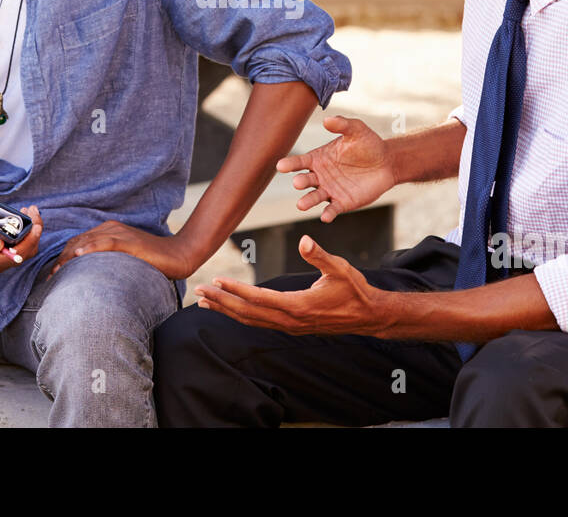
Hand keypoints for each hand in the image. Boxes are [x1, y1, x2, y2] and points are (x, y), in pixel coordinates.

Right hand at [0, 205, 40, 277]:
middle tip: (33, 210)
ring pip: (23, 252)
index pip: (14, 256)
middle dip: (33, 233)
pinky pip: (17, 250)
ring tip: (29, 212)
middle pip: (23, 255)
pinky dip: (24, 235)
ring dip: (30, 233)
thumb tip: (0, 245)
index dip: (29, 240)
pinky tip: (22, 219)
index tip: (35, 222)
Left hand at [50, 220, 195, 280]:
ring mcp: (120, 233)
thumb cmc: (152, 259)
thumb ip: (109, 260)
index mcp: (108, 231)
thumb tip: (92, 278)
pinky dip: (91, 248)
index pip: (78, 242)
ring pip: (87, 242)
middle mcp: (110, 228)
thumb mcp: (125, 257)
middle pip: (78, 242)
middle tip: (50, 277)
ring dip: (69, 257)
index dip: (63, 257)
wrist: (177, 254)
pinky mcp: (129, 241)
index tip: (53, 274)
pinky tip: (80, 256)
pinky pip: (105, 243)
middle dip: (61, 259)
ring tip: (57, 271)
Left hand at [194, 235, 389, 336]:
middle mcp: (290, 321)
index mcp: (299, 307)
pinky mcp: (291, 326)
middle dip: (222, 302)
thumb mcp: (340, 268)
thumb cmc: (355, 290)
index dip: (236, 291)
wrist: (368, 316)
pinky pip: (259, 322)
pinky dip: (240, 314)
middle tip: (199, 291)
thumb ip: (320, 255)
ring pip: (251, 320)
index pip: (259, 299)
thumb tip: (304, 240)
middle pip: (248, 313)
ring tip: (204, 301)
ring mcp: (289, 326)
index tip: (217, 281)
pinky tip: (229, 308)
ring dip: (226, 310)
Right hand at [276, 115, 395, 221]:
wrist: (387, 162)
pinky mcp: (342, 203)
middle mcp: (320, 176)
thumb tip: (327, 120)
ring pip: (314, 197)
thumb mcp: (356, 130)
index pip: (300, 162)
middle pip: (305, 180)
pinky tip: (325, 217)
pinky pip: (332, 209)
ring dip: (307, 201)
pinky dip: (328, 214)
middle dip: (300, 182)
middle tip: (298, 183)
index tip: (281, 166)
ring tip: (301, 204)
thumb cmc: (368, 144)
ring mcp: (330, 190)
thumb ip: (342, 124)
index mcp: (318, 159)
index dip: (290, 164)